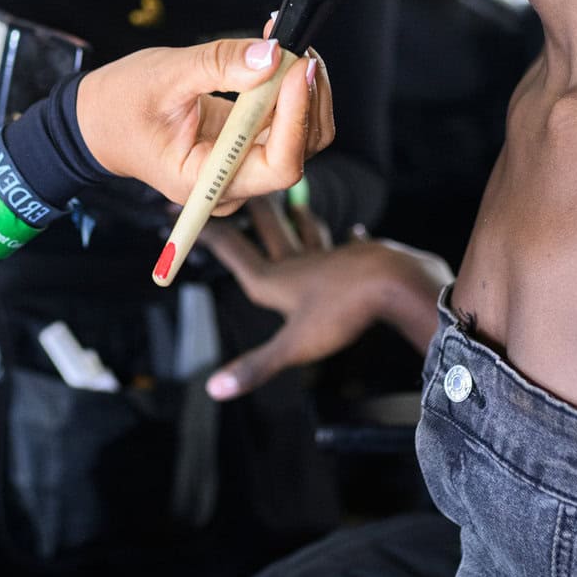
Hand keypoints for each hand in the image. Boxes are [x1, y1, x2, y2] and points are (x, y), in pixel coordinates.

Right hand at [75, 38, 332, 215]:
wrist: (97, 122)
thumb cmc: (119, 106)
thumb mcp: (164, 76)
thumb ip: (218, 65)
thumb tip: (271, 55)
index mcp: (207, 181)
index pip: (279, 165)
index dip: (298, 117)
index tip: (297, 68)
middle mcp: (232, 182)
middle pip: (300, 149)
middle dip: (306, 96)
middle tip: (295, 44)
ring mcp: (241, 166)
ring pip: (301, 135)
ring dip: (303, 89)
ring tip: (286, 43)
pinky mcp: (245, 146)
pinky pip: (284, 122)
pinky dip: (288, 88)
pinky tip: (278, 55)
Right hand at [203, 223, 452, 400]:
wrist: (394, 283)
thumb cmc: (342, 312)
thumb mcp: (294, 347)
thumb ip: (255, 367)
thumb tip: (214, 389)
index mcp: (275, 281)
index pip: (233, 251)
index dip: (206, 233)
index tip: (182, 212)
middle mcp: (299, 263)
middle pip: (269, 231)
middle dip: (251, 212)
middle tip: (238, 187)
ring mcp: (331, 259)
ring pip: (309, 234)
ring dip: (298, 219)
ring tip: (293, 204)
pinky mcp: (362, 260)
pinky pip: (353, 245)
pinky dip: (351, 238)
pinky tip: (354, 232)